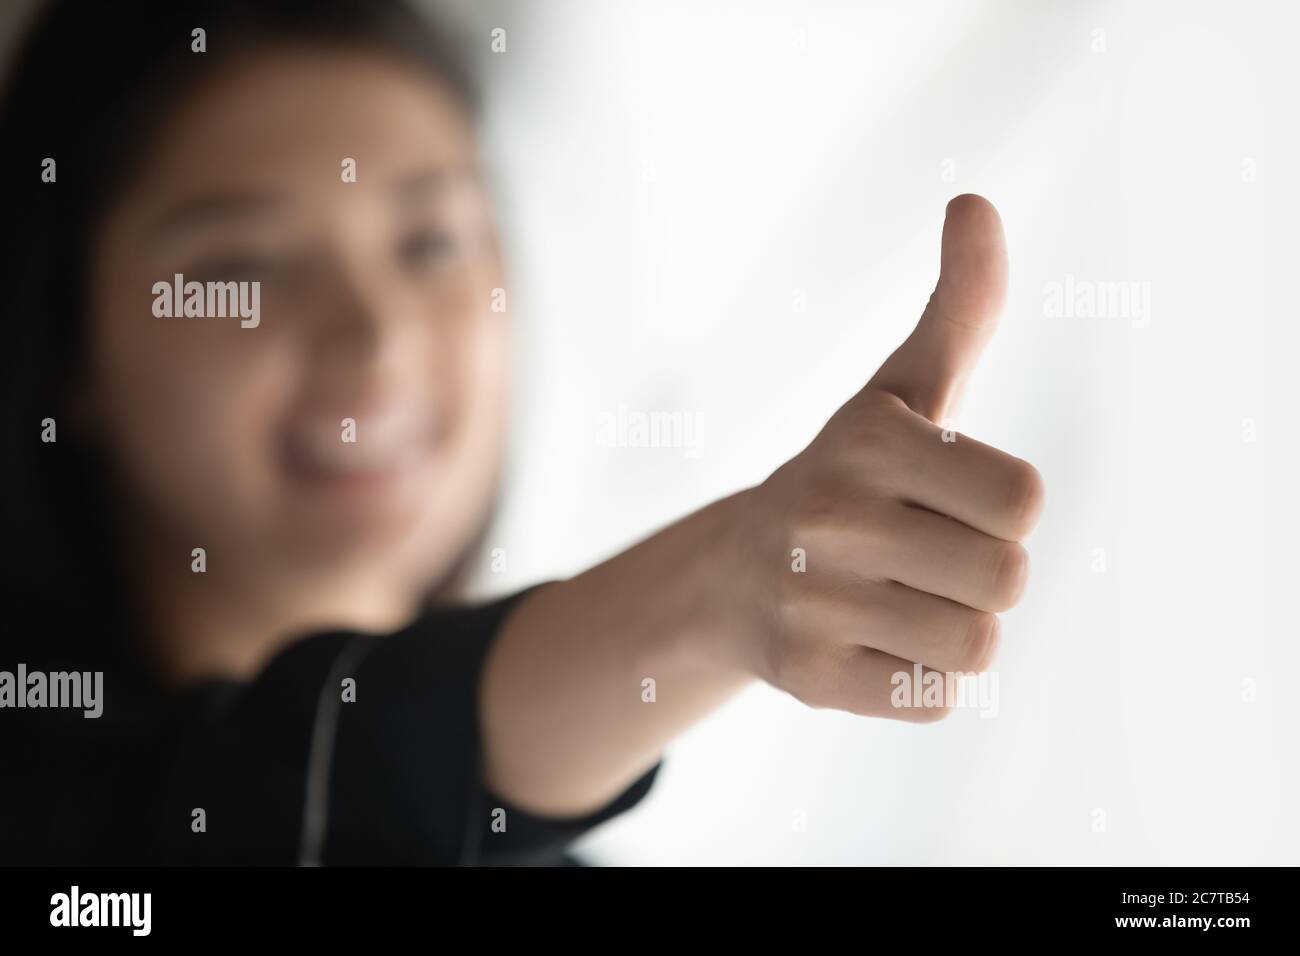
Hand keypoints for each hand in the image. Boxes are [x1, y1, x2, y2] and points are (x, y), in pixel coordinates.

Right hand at [725, 194, 1044, 719]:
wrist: (734, 574)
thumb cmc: (851, 476)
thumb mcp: (905, 389)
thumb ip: (959, 303)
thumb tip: (975, 201)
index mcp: (870, 441)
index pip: (1025, 499)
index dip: (1000, 505)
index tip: (945, 496)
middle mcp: (832, 517)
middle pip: (1008, 578)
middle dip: (980, 571)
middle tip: (919, 555)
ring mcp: (812, 601)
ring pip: (976, 645)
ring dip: (952, 626)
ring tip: (895, 600)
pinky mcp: (806, 677)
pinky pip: (934, 697)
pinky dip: (917, 677)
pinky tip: (869, 643)